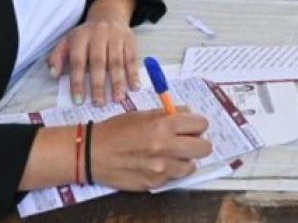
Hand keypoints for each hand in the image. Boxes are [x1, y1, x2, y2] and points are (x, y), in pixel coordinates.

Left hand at [47, 0, 138, 104]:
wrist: (109, 15)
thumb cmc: (85, 35)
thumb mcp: (68, 41)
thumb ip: (57, 56)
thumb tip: (53, 75)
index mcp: (81, 37)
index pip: (78, 61)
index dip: (78, 81)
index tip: (79, 100)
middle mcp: (99, 35)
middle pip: (98, 62)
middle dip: (99, 84)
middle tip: (99, 103)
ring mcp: (116, 37)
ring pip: (117, 61)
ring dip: (118, 82)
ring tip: (118, 99)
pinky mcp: (130, 40)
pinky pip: (132, 58)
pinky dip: (134, 73)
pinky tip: (134, 87)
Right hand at [91, 110, 212, 190]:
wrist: (92, 153)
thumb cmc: (116, 131)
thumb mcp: (143, 114)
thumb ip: (169, 114)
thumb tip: (190, 115)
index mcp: (164, 125)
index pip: (201, 124)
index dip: (197, 124)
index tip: (192, 126)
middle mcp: (166, 148)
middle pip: (204, 147)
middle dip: (198, 142)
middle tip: (187, 140)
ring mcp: (161, 169)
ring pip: (192, 165)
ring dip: (185, 159)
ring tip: (170, 153)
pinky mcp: (155, 184)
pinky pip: (174, 177)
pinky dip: (171, 170)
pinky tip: (157, 163)